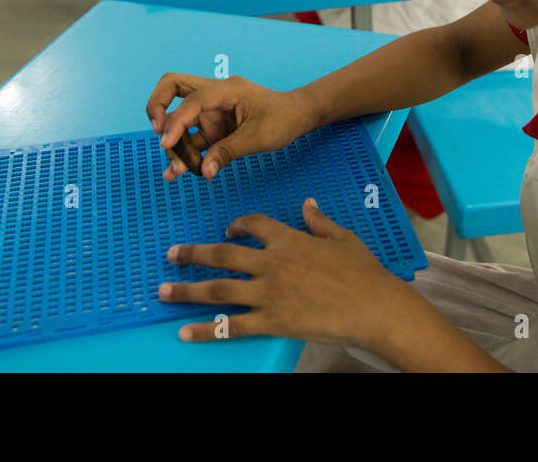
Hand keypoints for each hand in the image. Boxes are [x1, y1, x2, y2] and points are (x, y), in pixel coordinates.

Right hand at [146, 73, 321, 179]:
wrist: (298, 116)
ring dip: (173, 142)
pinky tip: (177, 172)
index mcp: (226, 90)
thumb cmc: (282, 118)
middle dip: (156, 106)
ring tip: (174, 170)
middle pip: (172, 87)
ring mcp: (211, 111)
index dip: (176, 121)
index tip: (167, 144)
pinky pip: (192, 138)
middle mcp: (214, 96)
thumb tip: (203, 171)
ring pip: (179, 118)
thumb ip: (228, 152)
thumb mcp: (258, 138)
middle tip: (157, 131)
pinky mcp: (214, 127)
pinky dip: (184, 153)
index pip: (191, 100)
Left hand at [160, 198, 412, 350]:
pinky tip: (184, 333)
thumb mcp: (343, 238)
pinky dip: (206, 331)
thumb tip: (307, 204)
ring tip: (163, 291)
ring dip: (187, 290)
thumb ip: (319, 222)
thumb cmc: (364, 272)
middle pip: (223, 256)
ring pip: (219, 290)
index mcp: (289, 240)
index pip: (253, 224)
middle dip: (193, 255)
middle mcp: (272, 264)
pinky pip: (231, 327)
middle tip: (170, 254)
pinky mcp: (272, 322)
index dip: (237, 225)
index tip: (227, 231)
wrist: (373, 307)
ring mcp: (269, 294)